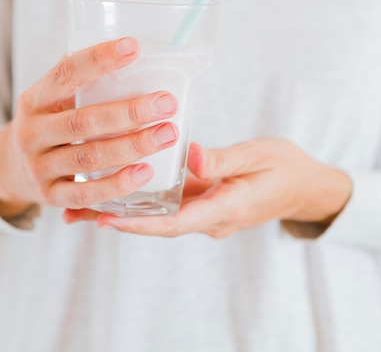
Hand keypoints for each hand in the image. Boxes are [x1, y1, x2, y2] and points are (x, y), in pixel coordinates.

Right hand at [0, 38, 179, 219]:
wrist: (9, 170)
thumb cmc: (45, 125)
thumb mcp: (48, 100)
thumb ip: (79, 83)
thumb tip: (131, 52)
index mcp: (33, 100)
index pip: (64, 74)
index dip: (98, 59)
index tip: (134, 47)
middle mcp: (31, 133)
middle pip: (83, 122)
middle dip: (129, 112)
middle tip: (167, 103)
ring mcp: (38, 167)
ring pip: (89, 157)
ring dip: (132, 146)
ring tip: (167, 134)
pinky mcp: (49, 196)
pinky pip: (86, 193)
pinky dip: (116, 185)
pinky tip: (145, 172)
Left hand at [63, 138, 352, 237]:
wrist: (305, 187)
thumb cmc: (285, 168)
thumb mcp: (259, 155)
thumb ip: (223, 159)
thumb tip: (189, 155)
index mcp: (225, 209)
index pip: (176, 223)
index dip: (139, 223)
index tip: (106, 218)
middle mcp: (210, 218)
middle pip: (156, 224)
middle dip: (117, 220)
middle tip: (75, 214)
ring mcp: (205, 213)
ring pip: (157, 217)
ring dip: (121, 212)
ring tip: (79, 208)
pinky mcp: (201, 203)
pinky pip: (166, 207)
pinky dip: (139, 202)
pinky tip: (113, 191)